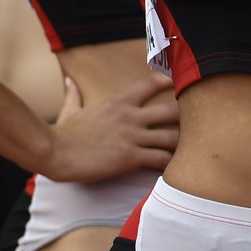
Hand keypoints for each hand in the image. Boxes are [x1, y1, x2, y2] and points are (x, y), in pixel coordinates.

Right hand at [45, 72, 177, 181]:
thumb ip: (75, 95)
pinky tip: (175, 168)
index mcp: (119, 101)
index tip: (180, 83)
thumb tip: (69, 82)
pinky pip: (160, 159)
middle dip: (186, 117)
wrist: (55, 152)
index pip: (151, 84)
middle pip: (172, 110)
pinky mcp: (130, 157)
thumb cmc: (63, 133)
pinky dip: (170, 164)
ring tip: (190, 149)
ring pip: (171, 136)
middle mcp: (131, 116)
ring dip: (182, 143)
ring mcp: (132, 136)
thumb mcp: (71, 110)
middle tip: (194, 124)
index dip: (169, 81)